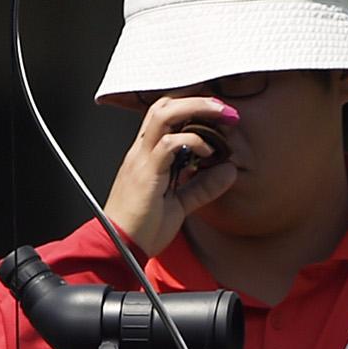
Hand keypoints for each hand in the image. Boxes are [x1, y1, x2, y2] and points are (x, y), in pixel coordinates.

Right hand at [103, 94, 243, 255]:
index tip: (220, 113)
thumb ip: (203, 186)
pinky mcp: (145, 173)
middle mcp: (141, 151)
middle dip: (198, 99)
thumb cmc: (142, 229)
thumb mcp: (180, 205)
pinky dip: (192, 140)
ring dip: (197, 109)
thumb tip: (229, 170)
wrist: (118, 249)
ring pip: (163, 115)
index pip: (165, 115)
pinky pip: (167, 143)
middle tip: (226, 109)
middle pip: (164, 105)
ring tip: (222, 116)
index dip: (192, 106)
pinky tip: (208, 151)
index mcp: (146, 155)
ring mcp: (141, 159)